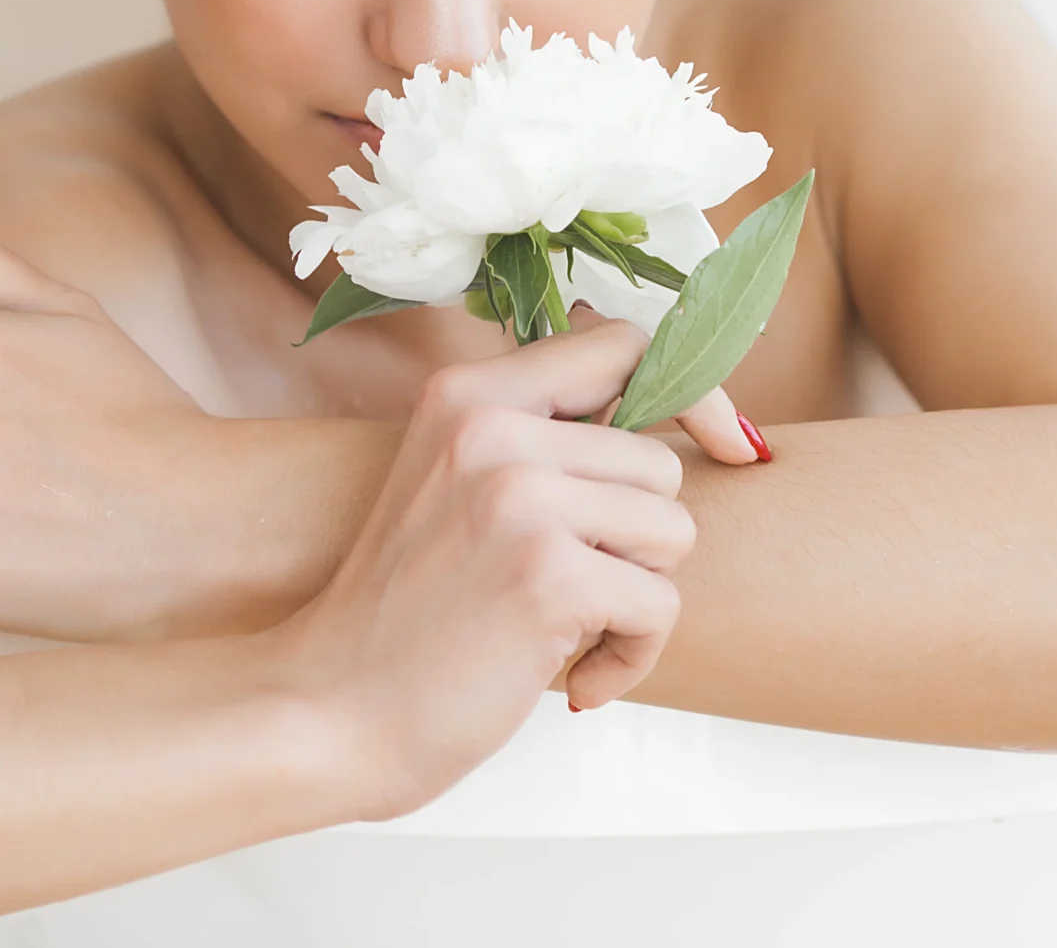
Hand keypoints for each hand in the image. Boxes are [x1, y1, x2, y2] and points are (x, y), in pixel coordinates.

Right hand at [272, 315, 694, 819]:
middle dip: (637, 539)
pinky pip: (659, 604)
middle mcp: (492, 427)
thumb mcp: (453, 483)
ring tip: (564, 630)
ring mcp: (520, 496)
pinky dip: (632, 656)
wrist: (326, 713)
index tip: (730, 444)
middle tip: (570, 589)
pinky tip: (572, 679)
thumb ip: (540, 435)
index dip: (694, 393)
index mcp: (468, 393)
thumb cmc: (400, 616)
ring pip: (672, 530)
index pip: (621, 343)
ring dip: (636, 597)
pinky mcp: (549, 574)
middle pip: (660, 461)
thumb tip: (663, 388)